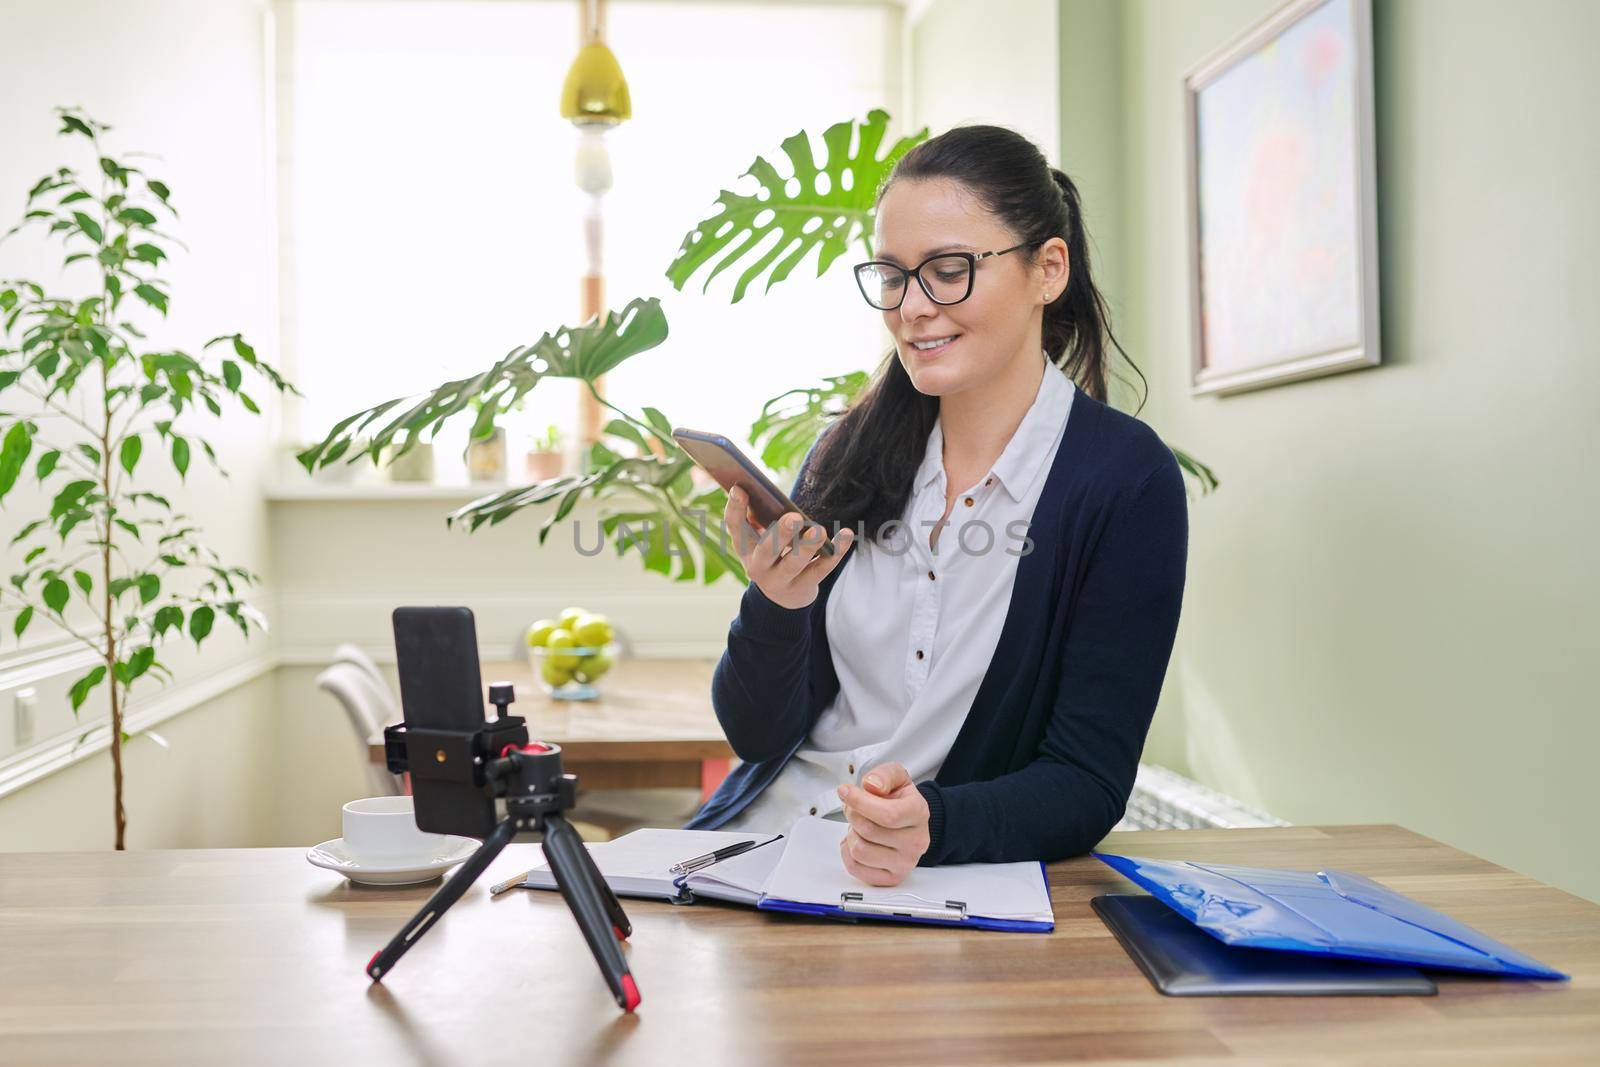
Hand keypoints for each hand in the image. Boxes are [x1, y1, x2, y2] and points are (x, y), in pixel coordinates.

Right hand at [723, 485, 851, 609]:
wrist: (781, 600)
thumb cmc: (772, 557)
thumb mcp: (759, 542)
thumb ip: (759, 519)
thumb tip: (766, 493)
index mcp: (745, 549)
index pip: (736, 528)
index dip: (735, 508)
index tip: (739, 488)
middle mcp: (758, 567)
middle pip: (767, 550)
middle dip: (780, 534)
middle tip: (794, 517)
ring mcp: (781, 580)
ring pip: (794, 564)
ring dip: (808, 547)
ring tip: (819, 531)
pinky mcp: (804, 586)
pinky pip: (821, 568)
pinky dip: (835, 552)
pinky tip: (846, 534)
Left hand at [835, 762, 929, 886]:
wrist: (908, 822)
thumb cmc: (899, 800)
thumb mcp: (895, 777)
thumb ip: (884, 775)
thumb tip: (872, 786)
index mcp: (919, 814)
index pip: (887, 815)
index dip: (860, 802)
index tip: (845, 791)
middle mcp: (916, 842)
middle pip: (869, 830)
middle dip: (853, 814)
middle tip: (854, 807)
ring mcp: (905, 864)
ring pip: (860, 851)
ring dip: (852, 834)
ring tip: (860, 826)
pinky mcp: (891, 878)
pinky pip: (855, 868)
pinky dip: (848, 851)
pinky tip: (858, 840)